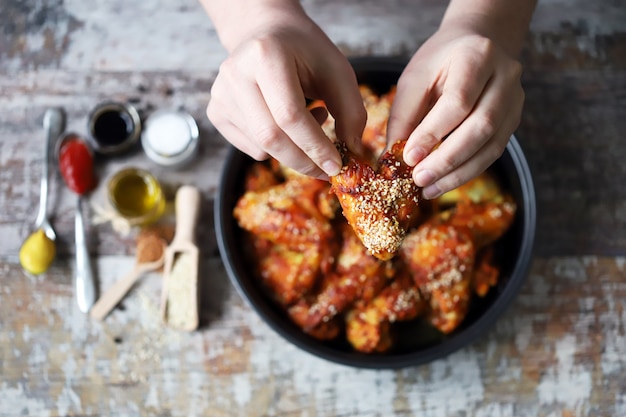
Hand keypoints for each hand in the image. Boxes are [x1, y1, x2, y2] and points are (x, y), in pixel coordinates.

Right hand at [206, 3, 365, 178]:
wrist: (266, 33)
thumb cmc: (305, 52)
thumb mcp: (338, 71)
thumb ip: (351, 111)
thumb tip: (350, 151)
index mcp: (265, 55)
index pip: (289, 115)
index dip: (315, 146)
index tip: (337, 165)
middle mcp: (235, 74)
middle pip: (270, 137)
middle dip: (303, 161)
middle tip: (327, 168)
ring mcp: (220, 95)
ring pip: (261, 147)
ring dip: (294, 151)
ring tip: (310, 121)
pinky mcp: (216, 112)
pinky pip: (252, 148)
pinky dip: (276, 148)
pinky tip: (285, 122)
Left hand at [387, 24, 524, 198]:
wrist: (476, 44)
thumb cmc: (440, 61)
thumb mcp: (415, 78)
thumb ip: (404, 116)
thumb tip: (391, 158)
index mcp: (477, 56)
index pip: (458, 101)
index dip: (433, 133)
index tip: (408, 157)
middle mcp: (505, 77)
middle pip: (481, 126)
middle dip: (447, 159)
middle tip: (419, 179)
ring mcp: (515, 101)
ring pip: (491, 146)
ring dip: (458, 173)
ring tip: (428, 188)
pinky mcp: (514, 122)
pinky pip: (492, 153)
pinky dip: (467, 171)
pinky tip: (444, 183)